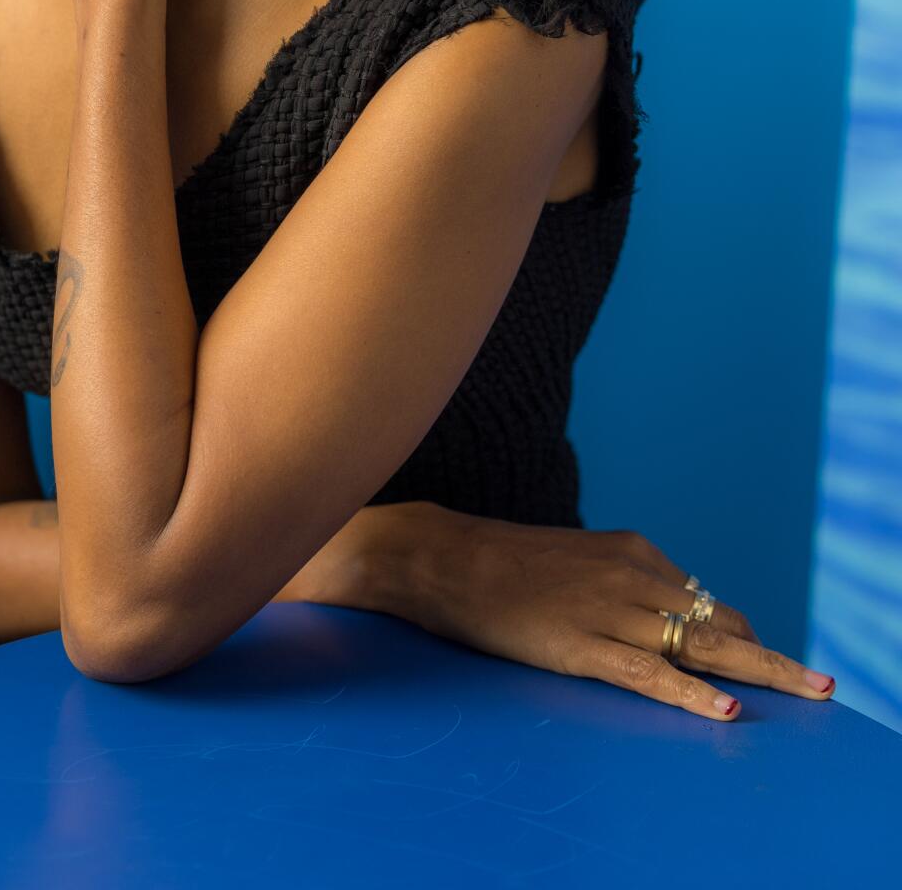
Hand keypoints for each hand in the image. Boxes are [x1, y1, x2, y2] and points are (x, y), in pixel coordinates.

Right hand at [416, 512, 835, 722]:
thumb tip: (658, 617)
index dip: (741, 637)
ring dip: (757, 673)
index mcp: (633, 553)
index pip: (707, 601)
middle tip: (819, 685)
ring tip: (803, 695)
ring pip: (698, 646)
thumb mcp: (577, 563)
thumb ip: (620, 586)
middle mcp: (632, 576)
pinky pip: (647, 673)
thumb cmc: (503, 565)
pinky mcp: (580, 644)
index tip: (766, 661)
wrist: (445, 557)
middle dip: (773, 656)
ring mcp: (608, 611)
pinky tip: (722, 711)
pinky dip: (689, 694)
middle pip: (719, 623)